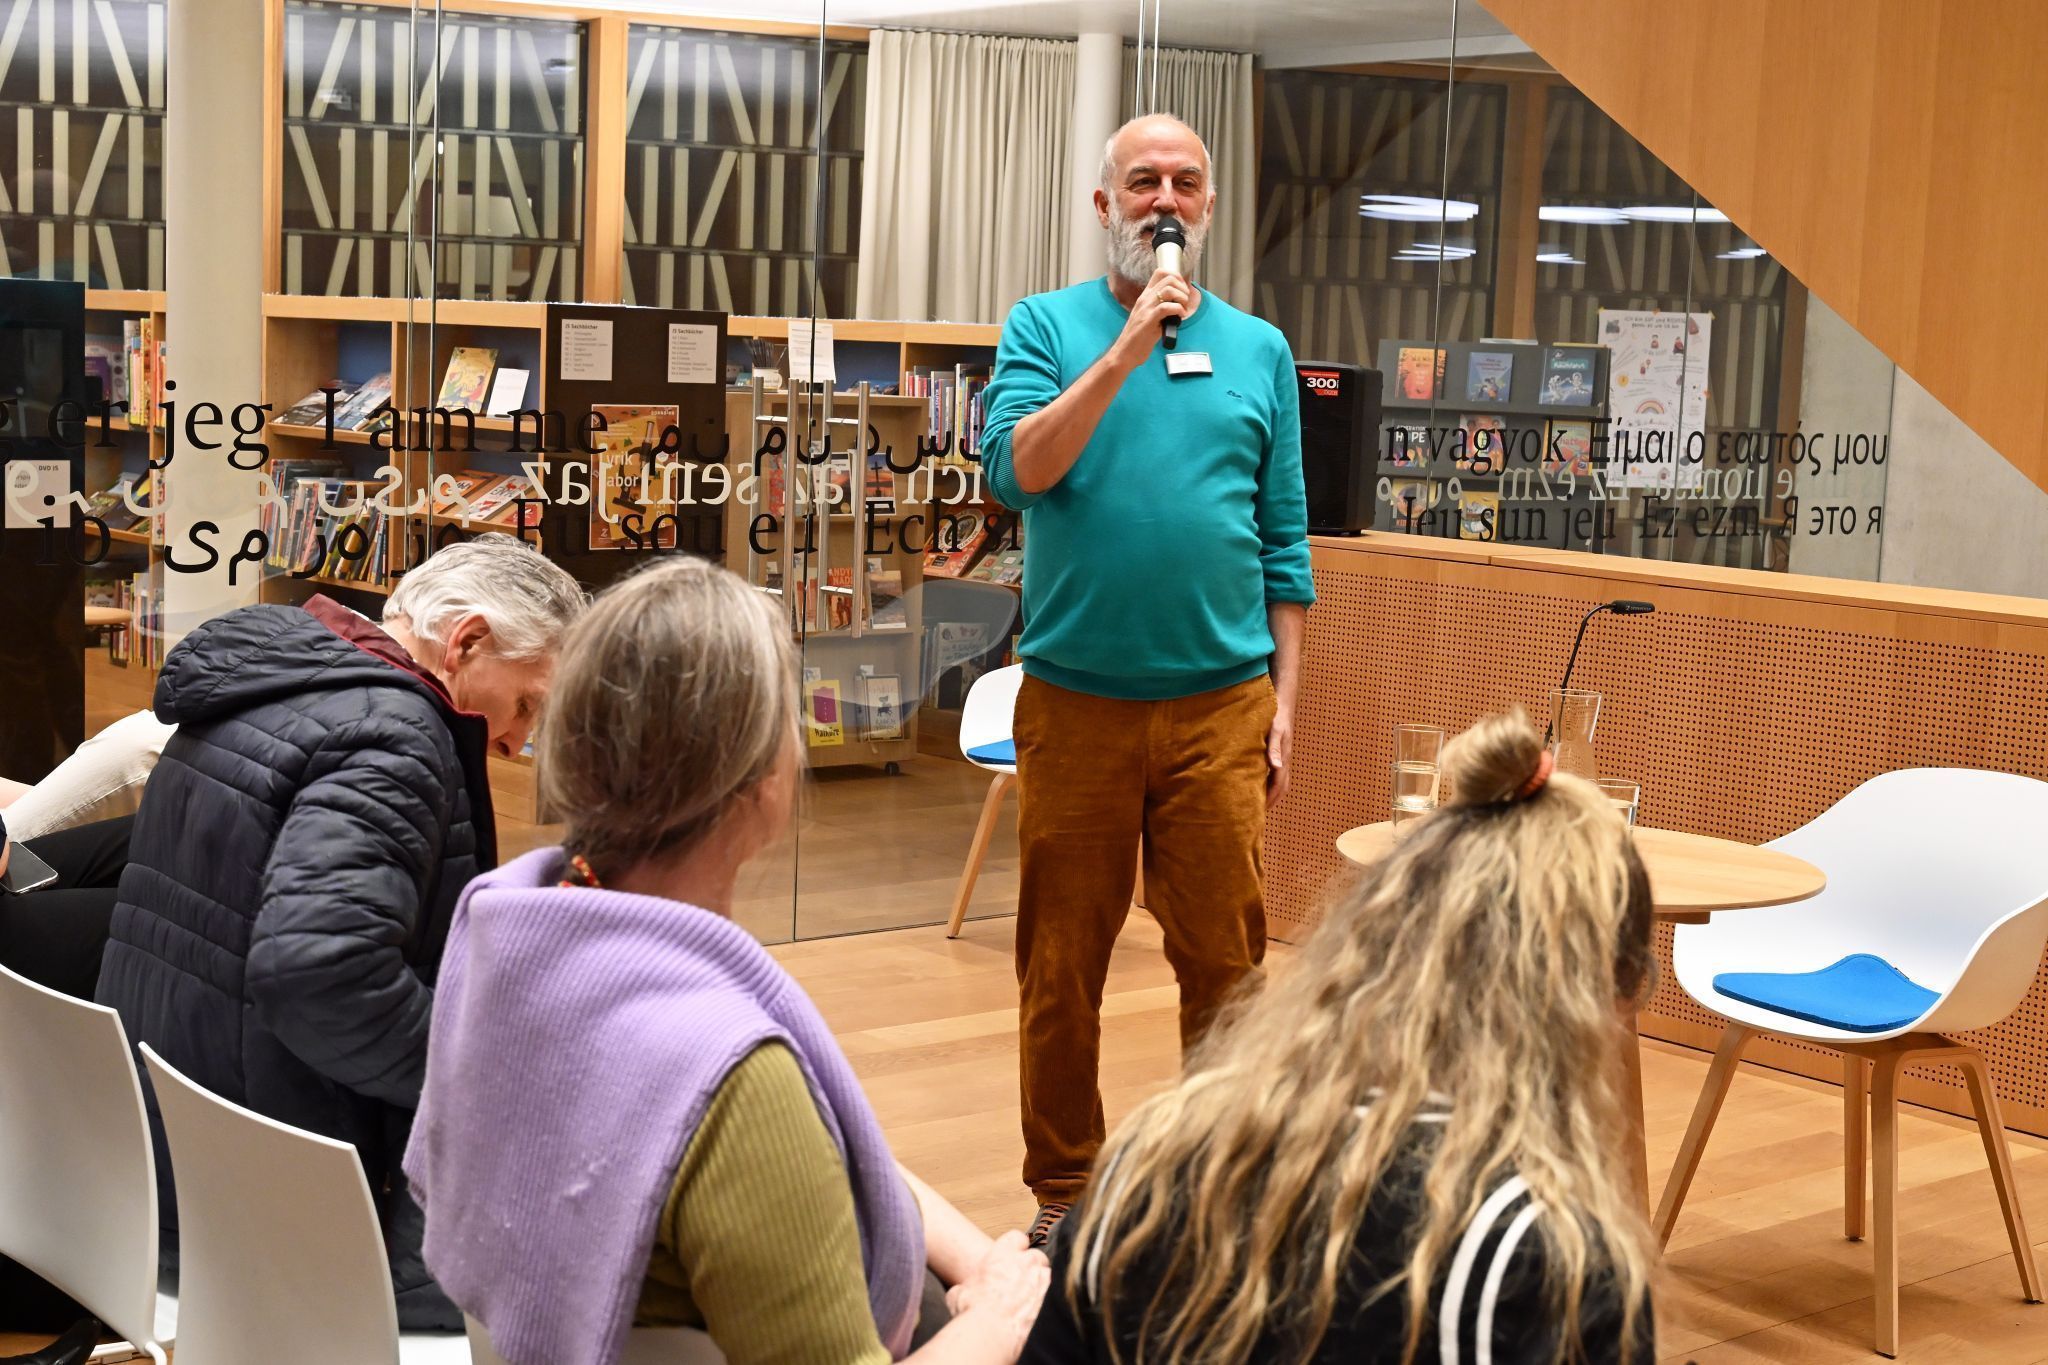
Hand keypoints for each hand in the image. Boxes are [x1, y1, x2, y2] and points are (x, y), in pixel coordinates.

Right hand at [944, 1230, 1050, 1352]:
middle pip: (1035, 1254)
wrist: (990, 1331)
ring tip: (1026, 1290)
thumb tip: (962, 1292)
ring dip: (1037, 1277)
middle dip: (1029, 1262)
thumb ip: (966, 1286)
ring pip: (1044, 1271)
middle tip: (1018, 1274)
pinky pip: (1048, 1291)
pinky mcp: (1045, 1301)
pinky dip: (1042, 1295)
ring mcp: (1038, 1281)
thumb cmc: (972, 1309)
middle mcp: (1023, 1263)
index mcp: (1002, 1254)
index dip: (1014, 1245)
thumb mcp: (959, 1293)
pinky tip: (1031, 1304)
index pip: (1016, 1237)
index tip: (1010, 1253)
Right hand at [1107, 269, 1195, 373]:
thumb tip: (1178, 306)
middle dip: (1183, 288)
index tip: (1182, 290)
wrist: (1124, 353)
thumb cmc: (1137, 339)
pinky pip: (1167, 307)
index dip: (1176, 277)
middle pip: (1169, 278)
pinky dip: (1178, 310)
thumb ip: (1160, 309)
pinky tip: (1179, 317)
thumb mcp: (1148, 317)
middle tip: (1184, 302)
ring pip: (1169, 290)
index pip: (1160, 273)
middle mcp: (1145, 299)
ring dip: (1182, 298)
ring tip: (1182, 310)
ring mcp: (1146, 309)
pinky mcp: (1148, 320)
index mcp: (1145, 297)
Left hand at [1266, 704, 1292, 810]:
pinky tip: (1257, 783)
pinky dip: (1268, 782)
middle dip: (1271, 801)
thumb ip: (1274, 748)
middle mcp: (1284, 761)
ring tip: (1257, 804)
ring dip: (1270, 793)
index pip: (1278, 785)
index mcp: (1283, 758)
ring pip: (1278, 781)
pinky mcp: (1278, 753)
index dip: (1269, 799)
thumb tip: (1275, 767)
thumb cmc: (1276, 715)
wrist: (1282, 702)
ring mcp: (1282, 757)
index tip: (1259, 811)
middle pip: (1281, 787)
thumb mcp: (1274, 730)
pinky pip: (1274, 773)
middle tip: (1258, 814)